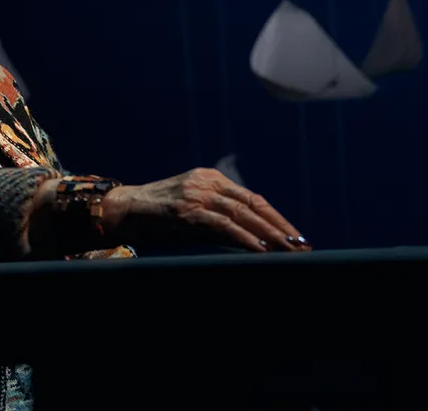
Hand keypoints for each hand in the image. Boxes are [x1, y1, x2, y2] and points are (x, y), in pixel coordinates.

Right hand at [101, 168, 309, 252]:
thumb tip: (253, 241)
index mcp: (210, 178)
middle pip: (253, 203)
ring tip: (289, 250)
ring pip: (242, 213)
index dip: (276, 217)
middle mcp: (207, 181)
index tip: (296, 236)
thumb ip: (219, 218)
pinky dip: (245, 238)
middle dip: (281, 226)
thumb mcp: (194, 212)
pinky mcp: (186, 210)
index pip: (252, 198)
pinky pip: (223, 224)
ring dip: (269, 234)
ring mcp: (196, 194)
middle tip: (303, 245)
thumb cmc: (158, 216)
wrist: (124, 210)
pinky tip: (261, 250)